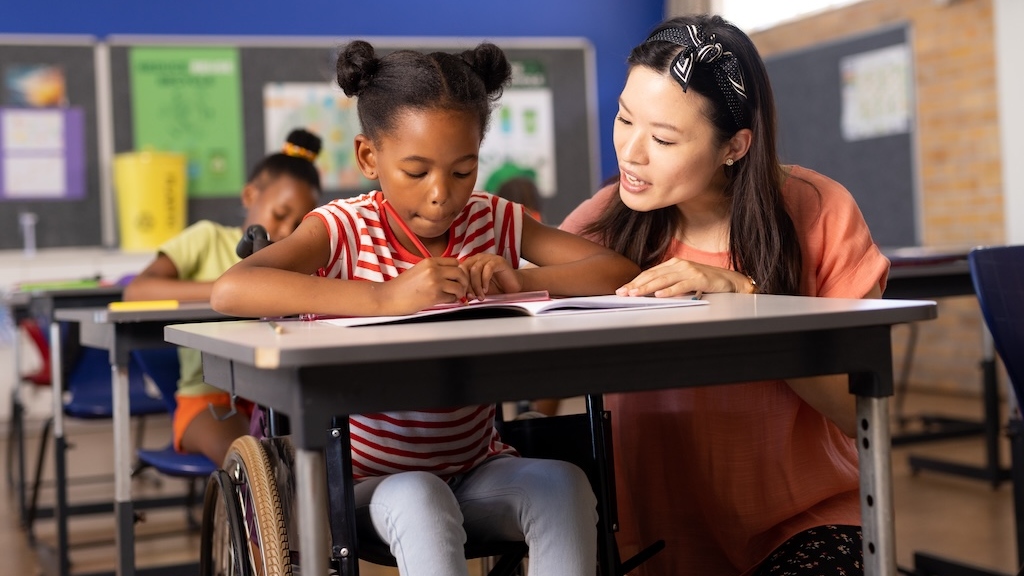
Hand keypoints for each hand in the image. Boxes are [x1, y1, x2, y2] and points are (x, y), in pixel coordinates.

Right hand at [380, 257, 468, 313]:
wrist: (388, 297)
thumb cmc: (402, 286)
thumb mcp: (418, 270)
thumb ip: (434, 269)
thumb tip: (451, 273)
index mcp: (430, 261)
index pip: (455, 262)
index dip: (458, 270)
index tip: (457, 277)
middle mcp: (434, 269)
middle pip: (460, 272)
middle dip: (464, 281)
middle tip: (461, 287)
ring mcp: (435, 282)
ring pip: (459, 286)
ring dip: (460, 292)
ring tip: (455, 295)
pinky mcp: (434, 296)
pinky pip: (452, 297)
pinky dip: (452, 300)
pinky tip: (446, 300)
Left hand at [459, 254, 521, 299]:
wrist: (512, 286)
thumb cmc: (496, 287)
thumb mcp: (479, 290)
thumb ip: (470, 290)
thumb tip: (461, 296)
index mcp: (471, 263)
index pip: (460, 270)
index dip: (460, 283)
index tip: (463, 296)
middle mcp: (478, 258)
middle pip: (465, 269)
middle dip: (467, 285)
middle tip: (471, 296)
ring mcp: (488, 258)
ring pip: (475, 269)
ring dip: (476, 285)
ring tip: (480, 295)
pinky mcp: (498, 261)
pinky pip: (488, 269)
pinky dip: (485, 281)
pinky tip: (486, 289)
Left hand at [615, 257, 751, 296]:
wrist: (731, 281)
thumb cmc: (706, 281)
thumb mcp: (683, 280)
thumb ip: (668, 283)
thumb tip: (648, 292)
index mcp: (673, 264)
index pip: (649, 273)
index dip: (634, 281)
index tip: (622, 290)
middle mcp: (680, 264)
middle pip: (653, 275)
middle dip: (636, 285)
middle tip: (623, 293)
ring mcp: (690, 270)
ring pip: (664, 280)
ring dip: (648, 288)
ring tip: (635, 294)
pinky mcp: (700, 279)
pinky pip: (682, 285)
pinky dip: (670, 291)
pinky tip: (660, 295)